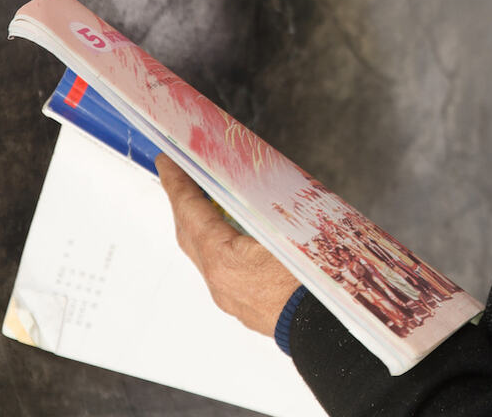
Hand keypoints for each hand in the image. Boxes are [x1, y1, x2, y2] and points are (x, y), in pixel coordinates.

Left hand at [156, 155, 300, 336]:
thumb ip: (268, 205)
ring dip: (198, 224)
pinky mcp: (242, 306)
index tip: (166, 161)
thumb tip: (256, 183)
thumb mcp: (291, 229)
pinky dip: (216, 245)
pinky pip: (219, 270)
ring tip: (202, 199)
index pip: (191, 212)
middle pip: (188, 234)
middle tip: (179, 174)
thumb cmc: (312, 282)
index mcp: (225, 259)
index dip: (177, 183)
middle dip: (182, 202)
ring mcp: (228, 297)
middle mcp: (219, 281)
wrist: (325, 329)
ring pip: (202, 254)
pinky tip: (229, 235)